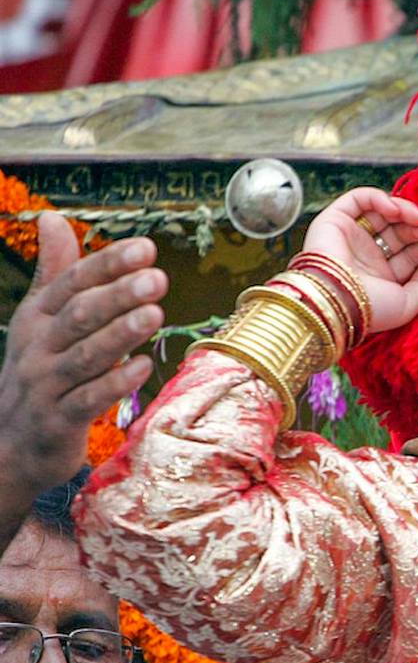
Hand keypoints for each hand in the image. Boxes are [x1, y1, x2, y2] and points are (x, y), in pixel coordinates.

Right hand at [0, 213, 166, 535]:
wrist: (10, 445)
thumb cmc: (38, 372)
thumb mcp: (41, 320)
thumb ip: (55, 273)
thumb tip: (53, 218)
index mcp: (36, 317)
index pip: (72, 283)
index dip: (108, 265)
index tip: (146, 247)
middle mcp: (37, 347)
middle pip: (80, 315)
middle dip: (118, 295)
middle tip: (157, 278)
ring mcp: (46, 386)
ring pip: (85, 356)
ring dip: (121, 334)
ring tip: (156, 315)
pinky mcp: (58, 422)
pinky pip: (88, 400)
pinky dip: (115, 383)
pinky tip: (143, 367)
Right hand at [302, 188, 417, 333]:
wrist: (335, 301)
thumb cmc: (370, 309)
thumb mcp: (408, 304)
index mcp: (384, 275)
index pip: (412, 252)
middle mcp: (369, 255)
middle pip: (402, 231)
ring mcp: (352, 236)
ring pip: (384, 213)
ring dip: (406, 211)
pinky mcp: (335, 220)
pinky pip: (360, 199)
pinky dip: (380, 198)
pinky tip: (395, 210)